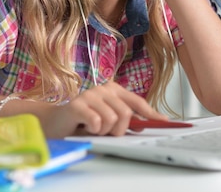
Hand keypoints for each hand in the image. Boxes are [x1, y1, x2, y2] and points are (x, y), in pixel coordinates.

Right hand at [49, 81, 167, 136]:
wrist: (56, 122)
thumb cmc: (84, 121)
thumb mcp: (108, 119)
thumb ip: (125, 119)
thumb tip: (146, 124)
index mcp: (114, 90)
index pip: (137, 102)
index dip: (151, 113)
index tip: (164, 121)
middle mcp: (104, 88)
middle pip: (126, 114)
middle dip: (119, 130)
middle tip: (106, 131)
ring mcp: (90, 94)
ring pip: (112, 119)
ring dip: (103, 131)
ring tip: (93, 128)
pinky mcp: (77, 104)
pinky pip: (96, 121)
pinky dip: (94, 130)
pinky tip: (85, 127)